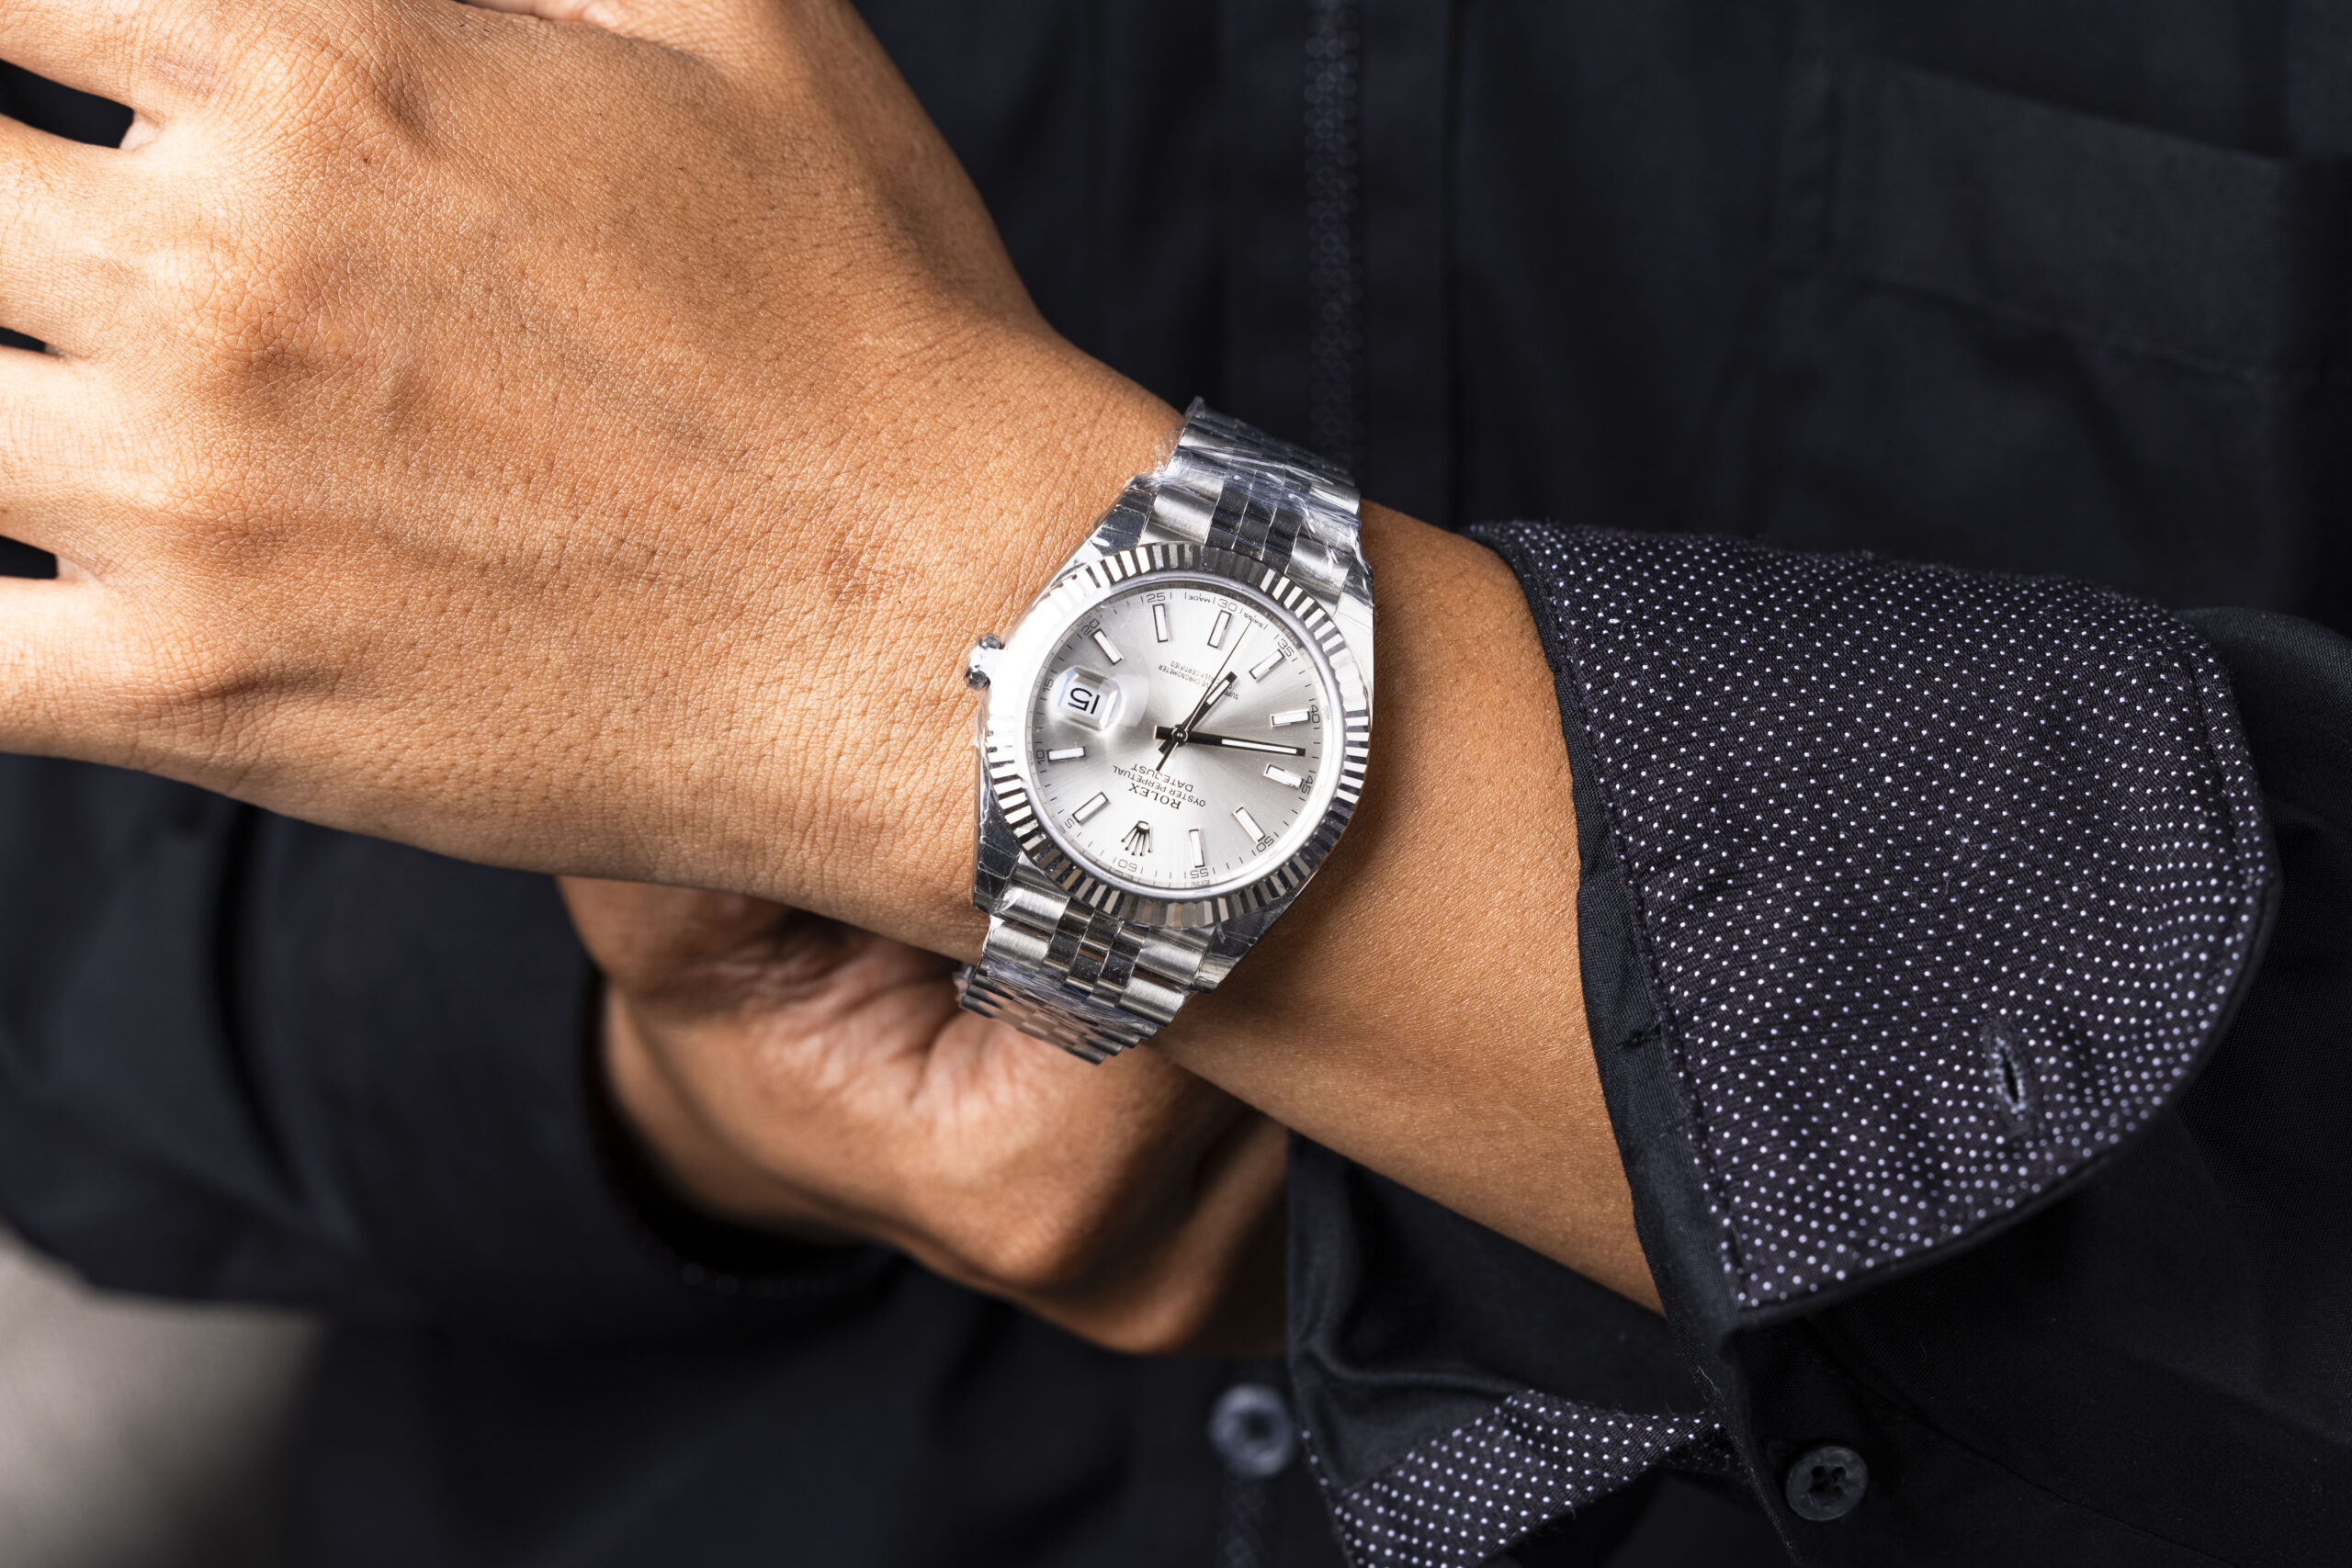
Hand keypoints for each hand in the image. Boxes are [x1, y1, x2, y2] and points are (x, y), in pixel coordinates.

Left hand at [0, 0, 1654, 1305]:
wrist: (967, 632)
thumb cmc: (881, 331)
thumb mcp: (743, 22)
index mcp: (321, 63)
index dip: (5, 43)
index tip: (32, 83)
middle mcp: (212, 267)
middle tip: (64, 256)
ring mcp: (187, 497)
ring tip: (61, 403)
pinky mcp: (205, 699)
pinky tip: (21, 590)